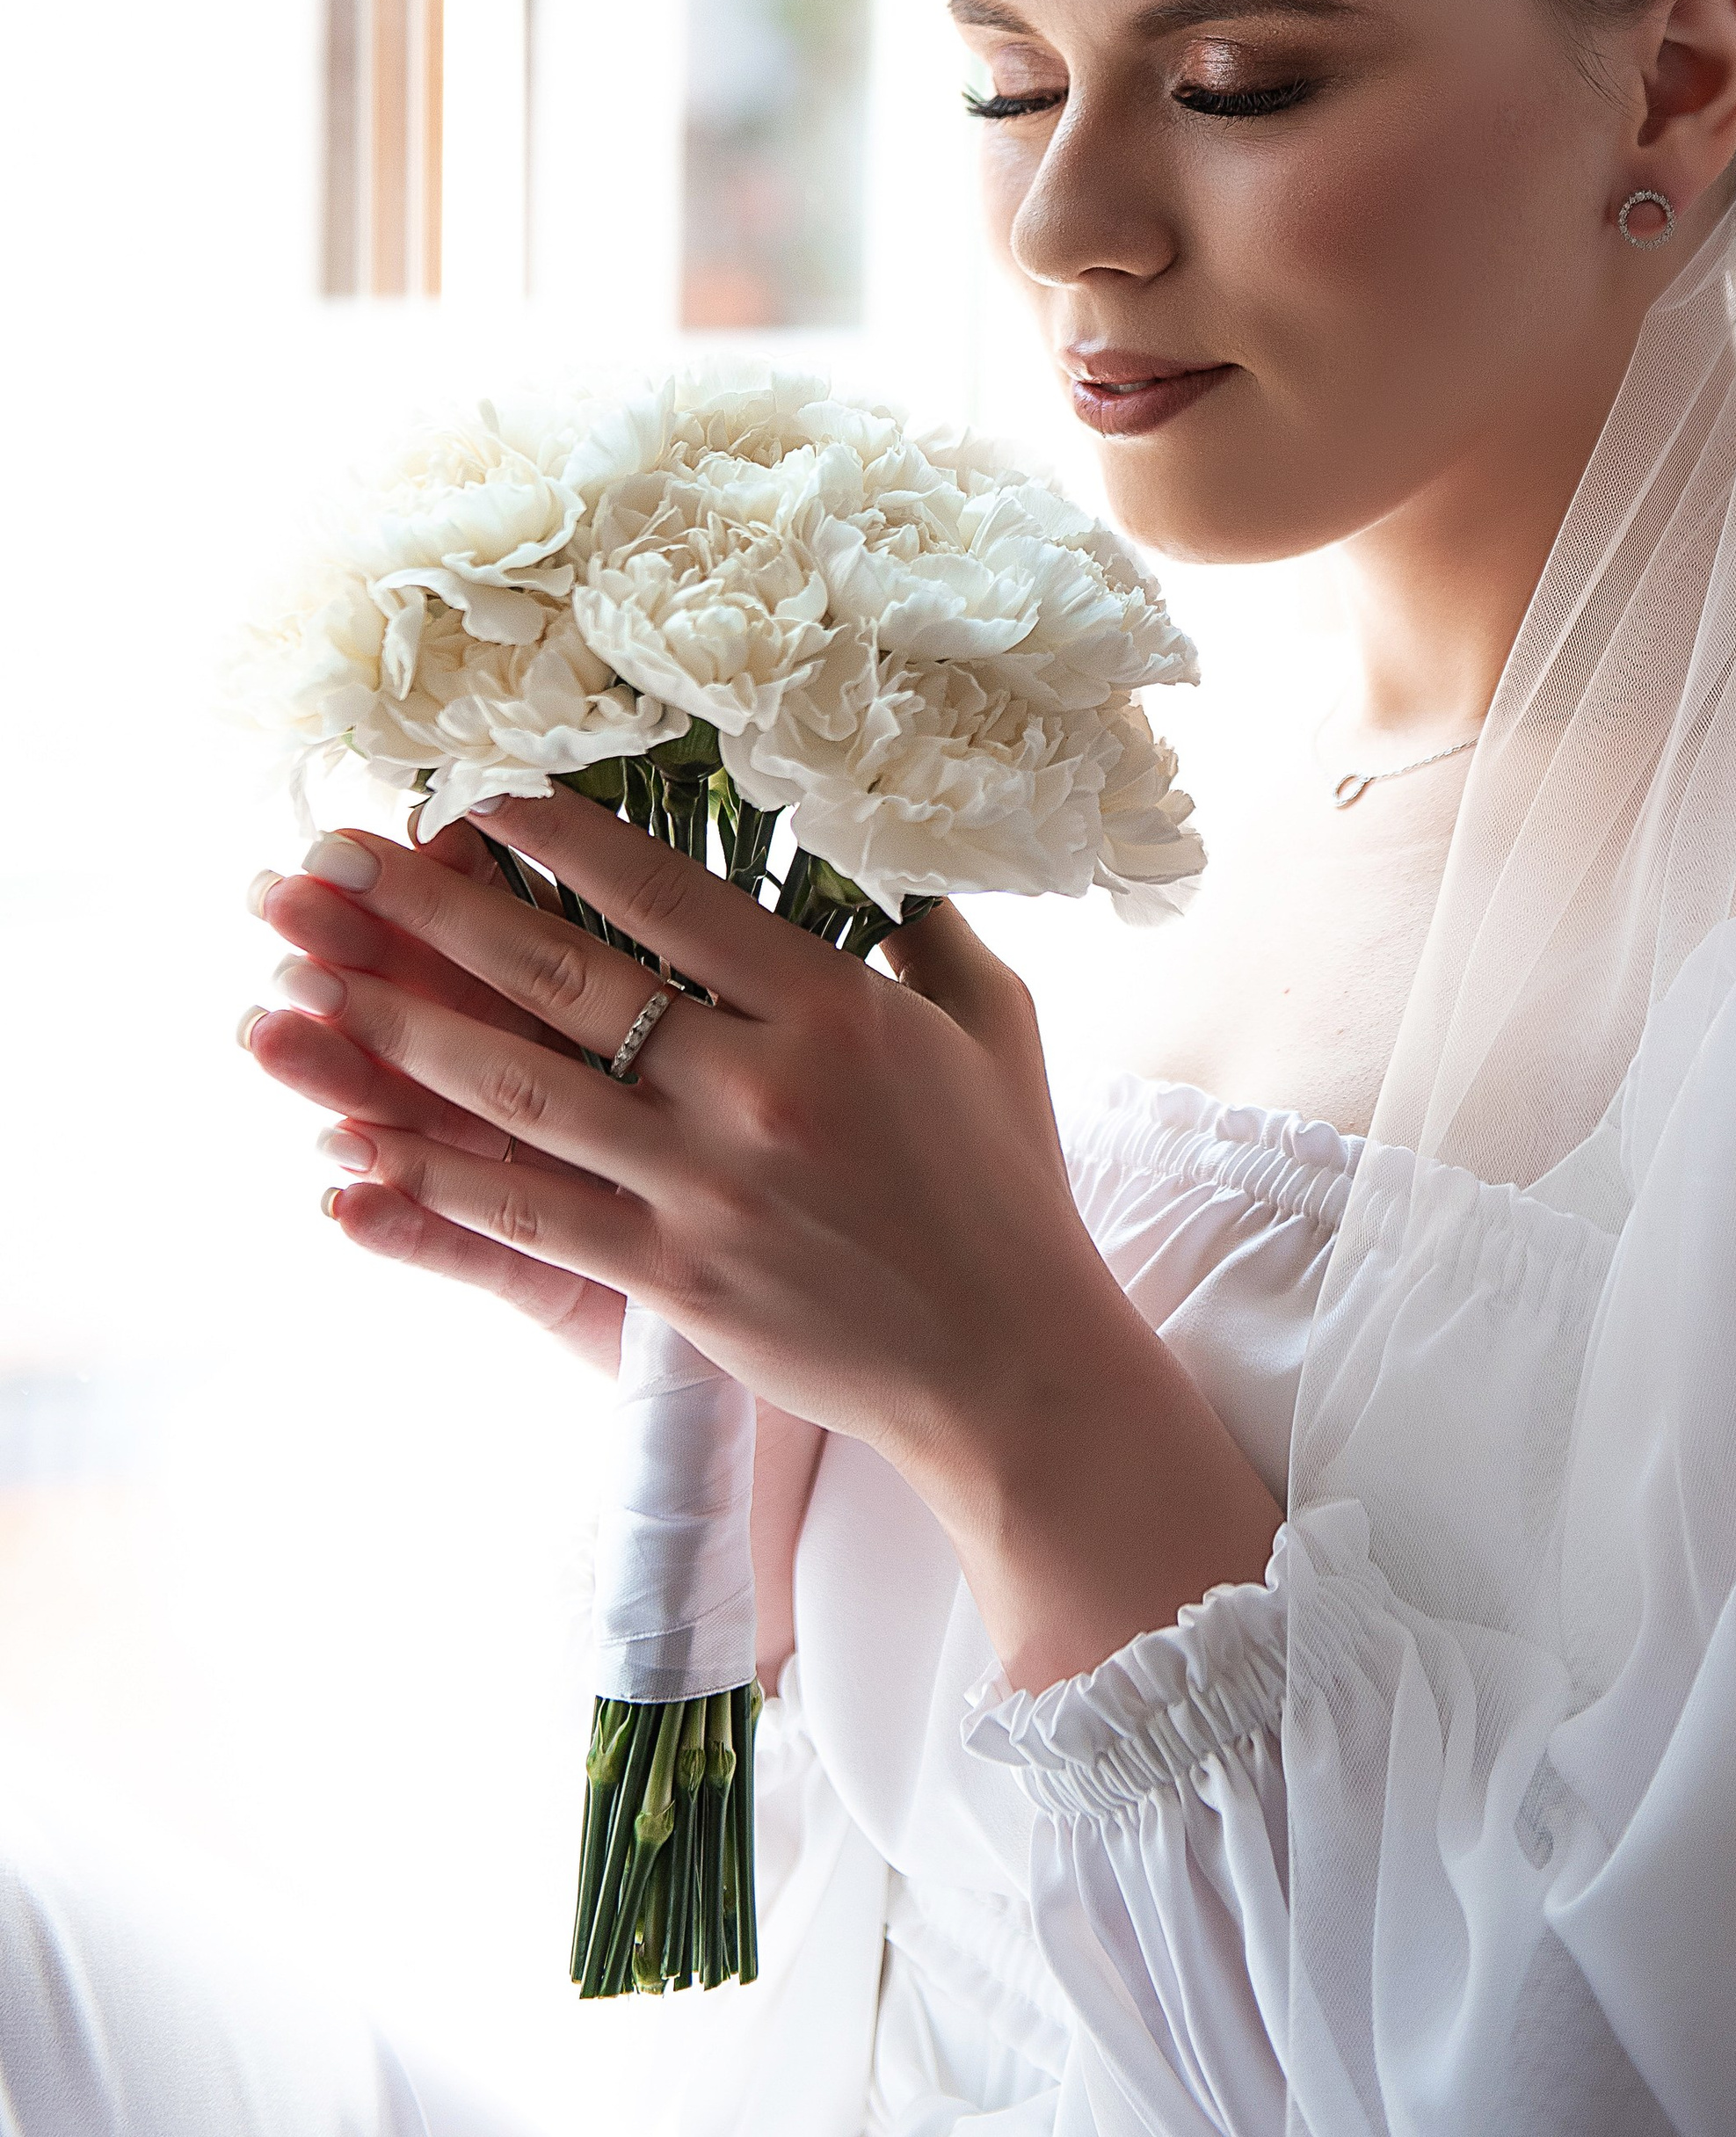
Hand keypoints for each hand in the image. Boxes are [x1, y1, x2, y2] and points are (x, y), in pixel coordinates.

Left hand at [249, 794, 1280, 1688]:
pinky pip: (527, 1213)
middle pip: (561, 978)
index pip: (663, 895)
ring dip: (398, 1033)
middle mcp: (754, 1086)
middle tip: (329, 863)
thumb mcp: (991, 1022)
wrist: (1011, 1364)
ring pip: (520, 1091)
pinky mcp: (671, 1276)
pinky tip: (353, 1146)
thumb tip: (873, 835)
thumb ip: (922, 925)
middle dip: (428, 912)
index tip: (470, 791)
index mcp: (831, 1006)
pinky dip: (433, 1179)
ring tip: (305, 986)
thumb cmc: (1008, 1182)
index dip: (554, 837)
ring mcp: (703, 1187)